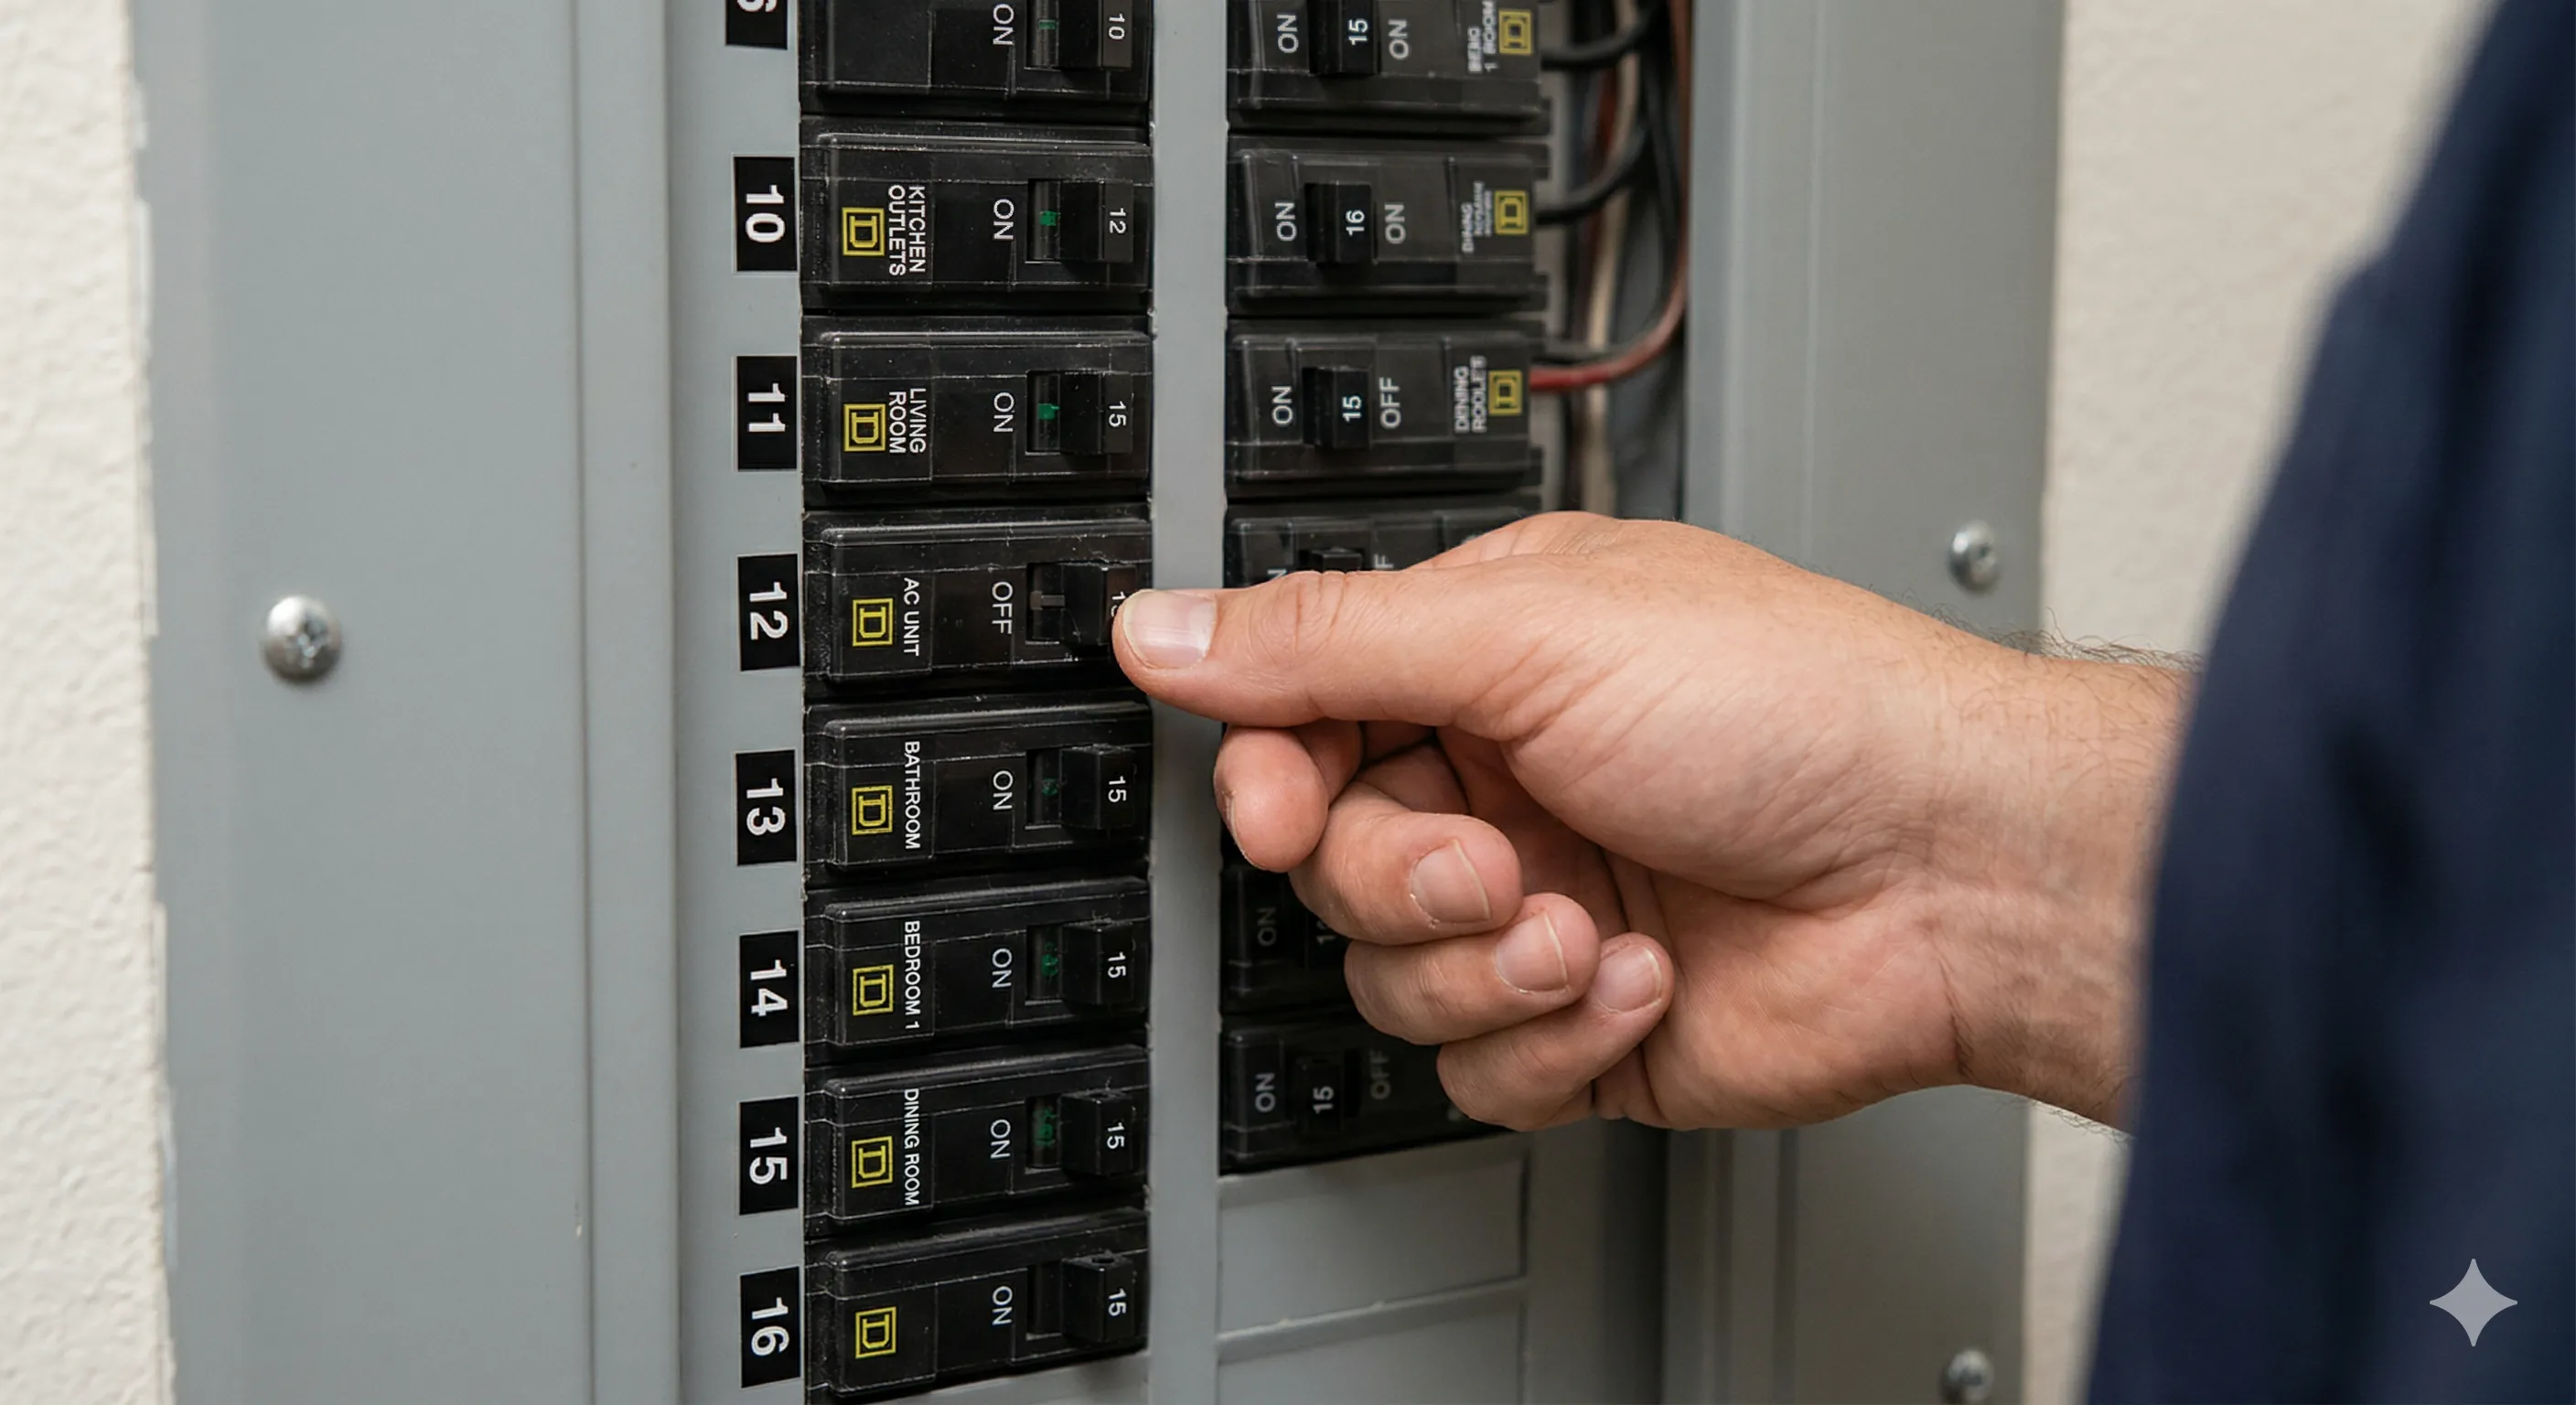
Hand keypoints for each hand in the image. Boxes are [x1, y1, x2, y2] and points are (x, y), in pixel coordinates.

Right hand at [1114, 514, 2183, 1129]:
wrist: (1953, 873)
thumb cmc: (1800, 711)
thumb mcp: (1532, 634)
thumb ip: (1325, 640)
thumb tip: (1163, 624)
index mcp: (1485, 657)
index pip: (1301, 720)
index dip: (1274, 776)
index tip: (1281, 807)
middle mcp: (1507, 781)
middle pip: (1334, 864)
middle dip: (1410, 881)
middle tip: (1497, 863)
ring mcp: (1544, 906)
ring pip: (1393, 980)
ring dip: (1492, 967)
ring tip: (1593, 922)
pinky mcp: (1583, 1025)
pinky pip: (1478, 1071)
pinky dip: (1559, 1038)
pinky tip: (1645, 977)